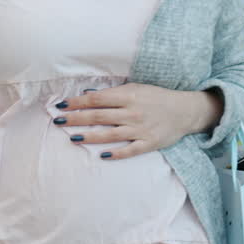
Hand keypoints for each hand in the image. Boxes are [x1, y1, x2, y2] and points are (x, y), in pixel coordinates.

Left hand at [52, 84, 222, 160]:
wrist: (185, 110)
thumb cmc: (157, 97)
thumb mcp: (136, 88)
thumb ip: (113, 93)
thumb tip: (88, 95)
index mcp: (128, 96)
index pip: (97, 99)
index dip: (77, 102)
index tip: (61, 105)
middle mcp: (132, 112)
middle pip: (98, 116)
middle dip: (76, 118)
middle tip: (58, 121)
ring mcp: (140, 129)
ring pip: (110, 134)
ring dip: (89, 136)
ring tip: (72, 138)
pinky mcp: (149, 143)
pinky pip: (129, 150)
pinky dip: (116, 153)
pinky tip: (101, 155)